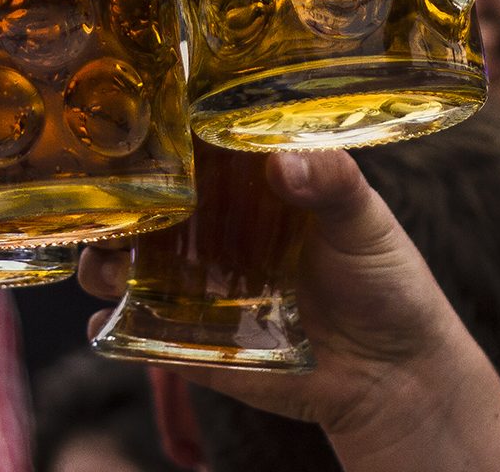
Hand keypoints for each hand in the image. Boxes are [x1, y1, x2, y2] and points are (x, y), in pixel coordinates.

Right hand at [79, 152, 499, 470]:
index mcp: (240, 178)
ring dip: (100, 259)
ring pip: (123, 259)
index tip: (127, 124)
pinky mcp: (193, 337)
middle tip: (106, 205)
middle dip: (110, 199)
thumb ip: (331, 180)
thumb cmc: (385, 278)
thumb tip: (284, 162)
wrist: (399, 376)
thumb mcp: (365, 217)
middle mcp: (206, 223)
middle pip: (138, 199)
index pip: (181, 141)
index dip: (148, 130)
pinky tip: (107, 323)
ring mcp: (194, 280)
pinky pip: (137, 330)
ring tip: (106, 267)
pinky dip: (111, 327)